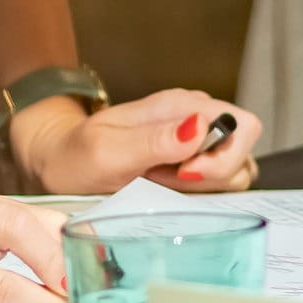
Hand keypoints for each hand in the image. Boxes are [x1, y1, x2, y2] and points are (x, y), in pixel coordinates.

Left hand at [12, 88, 261, 194]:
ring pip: (235, 171)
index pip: (243, 124)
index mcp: (181, 105)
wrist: (58, 163)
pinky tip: (166, 193)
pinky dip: (199, 196)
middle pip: (244, 151)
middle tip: (168, 183)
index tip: (186, 174)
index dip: (224, 156)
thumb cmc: (78, 154)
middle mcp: (195, 119)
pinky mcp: (190, 165)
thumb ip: (154, 140)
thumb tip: (199, 127)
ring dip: (205, 188)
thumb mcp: (107, 150)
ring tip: (161, 186)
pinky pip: (217, 184)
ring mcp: (195, 143)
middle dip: (213, 177)